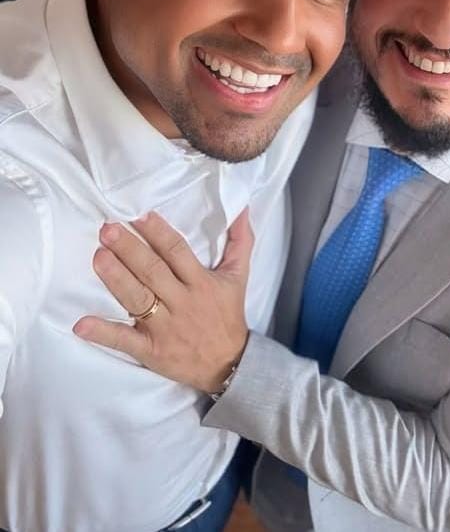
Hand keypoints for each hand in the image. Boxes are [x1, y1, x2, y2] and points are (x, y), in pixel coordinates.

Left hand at [73, 211, 253, 393]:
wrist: (229, 364)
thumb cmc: (228, 314)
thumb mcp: (238, 276)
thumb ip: (240, 241)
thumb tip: (242, 209)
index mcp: (201, 283)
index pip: (178, 252)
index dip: (158, 233)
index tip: (139, 216)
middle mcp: (182, 302)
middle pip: (153, 272)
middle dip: (129, 249)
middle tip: (107, 229)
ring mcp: (164, 327)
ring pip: (137, 299)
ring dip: (116, 278)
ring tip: (98, 257)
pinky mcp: (151, 351)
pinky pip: (125, 340)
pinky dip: (103, 333)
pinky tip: (82, 324)